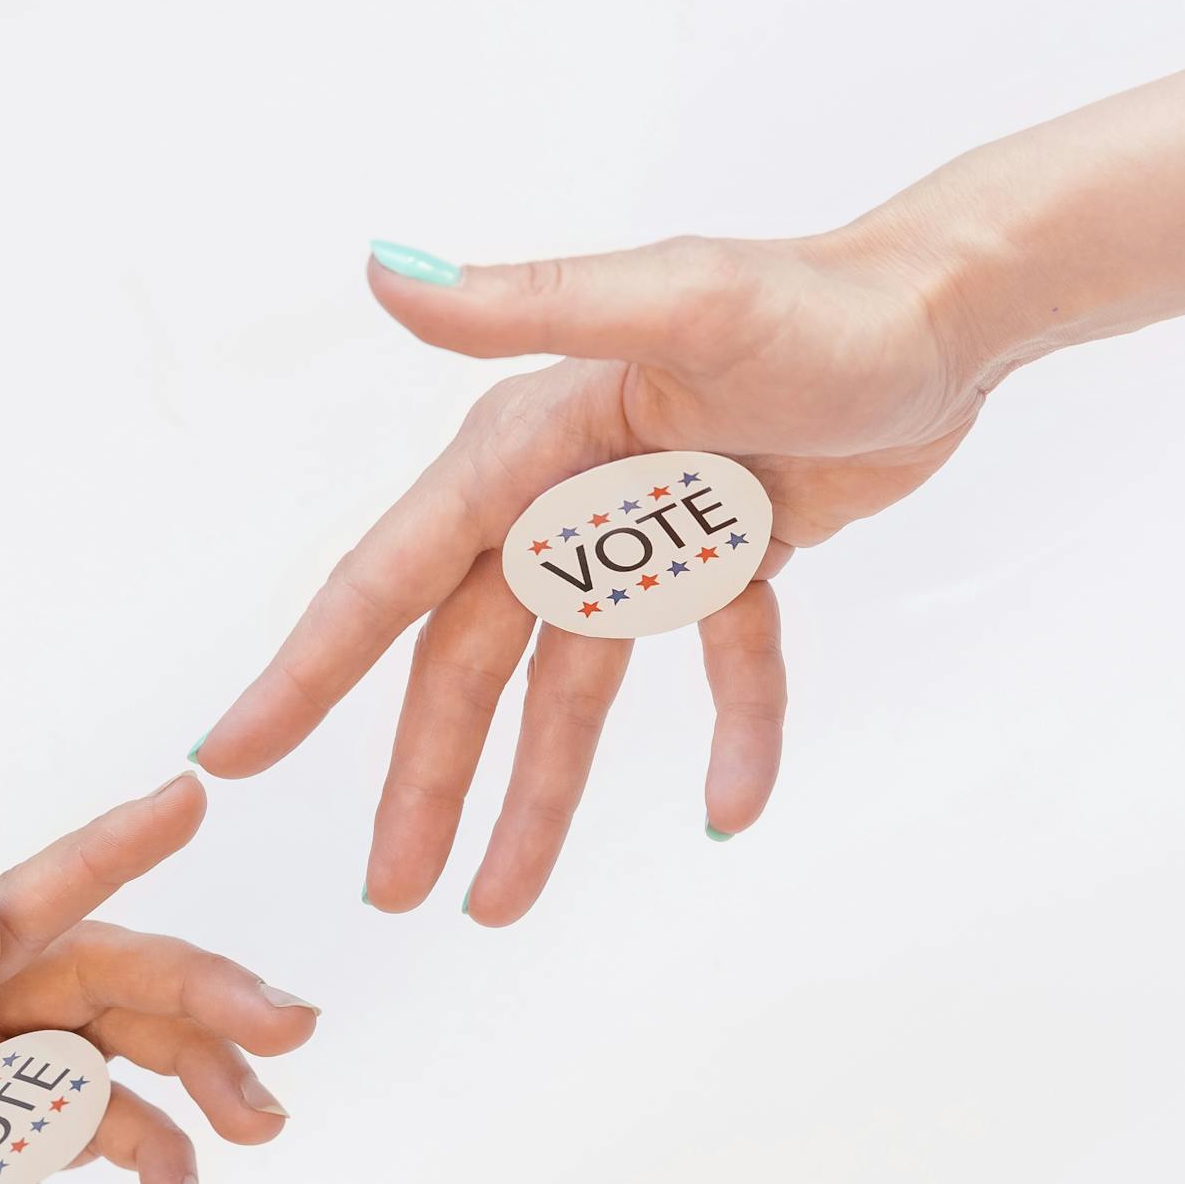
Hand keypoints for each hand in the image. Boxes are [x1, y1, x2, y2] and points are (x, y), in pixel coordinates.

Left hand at [0, 772, 317, 1183]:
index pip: (26, 908)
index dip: (111, 852)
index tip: (190, 797)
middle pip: (106, 981)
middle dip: (204, 998)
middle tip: (292, 1033)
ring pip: (123, 1053)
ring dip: (200, 1081)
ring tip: (260, 1134)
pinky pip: (108, 1128)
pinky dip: (161, 1156)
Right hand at [192, 224, 986, 922]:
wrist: (955, 313)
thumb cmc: (825, 303)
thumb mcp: (680, 304)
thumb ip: (529, 302)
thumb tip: (387, 276)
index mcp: (522, 449)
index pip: (389, 578)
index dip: (306, 673)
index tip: (229, 756)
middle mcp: (561, 496)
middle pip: (468, 665)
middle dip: (425, 780)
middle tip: (391, 894)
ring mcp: (641, 532)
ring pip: (567, 690)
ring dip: (536, 796)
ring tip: (497, 907)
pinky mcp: (724, 555)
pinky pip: (716, 668)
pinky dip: (730, 734)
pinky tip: (734, 812)